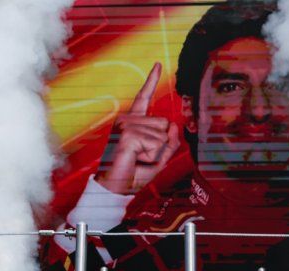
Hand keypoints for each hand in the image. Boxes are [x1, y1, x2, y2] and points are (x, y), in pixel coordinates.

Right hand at [96, 63, 179, 194]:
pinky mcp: (127, 135)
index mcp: (133, 122)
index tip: (157, 64)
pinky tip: (135, 158)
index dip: (151, 80)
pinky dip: (151, 155)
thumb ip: (170, 141)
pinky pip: (155, 142)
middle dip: (161, 145)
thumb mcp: (159, 157)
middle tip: (142, 157)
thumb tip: (172, 125)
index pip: (143, 98)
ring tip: (137, 159)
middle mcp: (127, 120)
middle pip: (164, 123)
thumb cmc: (134, 173)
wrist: (115, 188)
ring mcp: (125, 126)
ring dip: (155, 152)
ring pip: (161, 134)